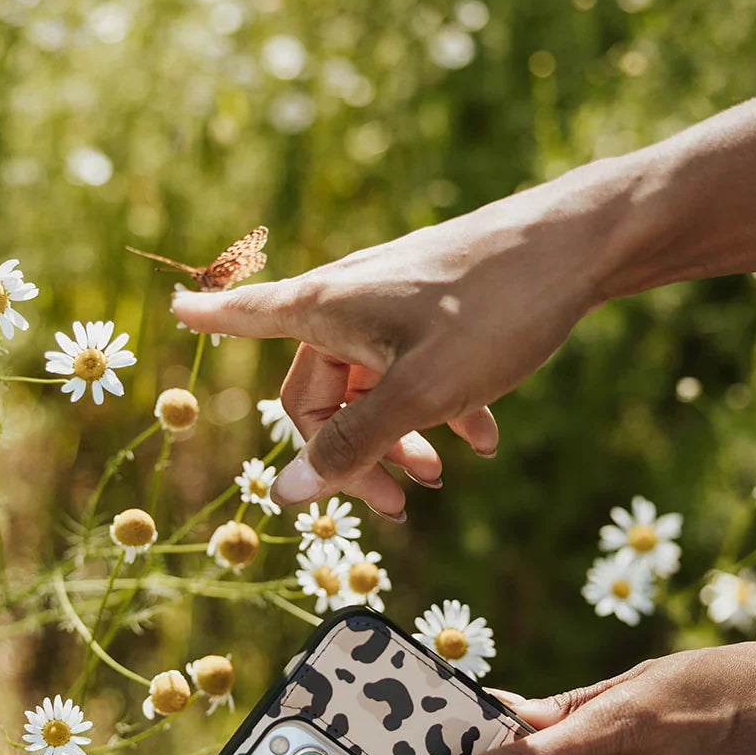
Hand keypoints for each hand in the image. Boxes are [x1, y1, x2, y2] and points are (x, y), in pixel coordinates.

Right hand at [170, 188, 602, 516]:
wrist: (579, 246)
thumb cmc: (492, 312)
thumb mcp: (420, 394)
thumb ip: (353, 446)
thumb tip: (285, 495)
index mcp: (327, 309)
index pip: (249, 314)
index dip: (213, 318)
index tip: (177, 309)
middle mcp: (352, 297)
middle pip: (322, 387)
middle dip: (350, 451)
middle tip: (396, 508)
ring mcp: (397, 298)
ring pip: (374, 381)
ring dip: (399, 437)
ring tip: (439, 480)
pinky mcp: (440, 302)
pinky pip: (418, 364)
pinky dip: (440, 406)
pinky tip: (485, 439)